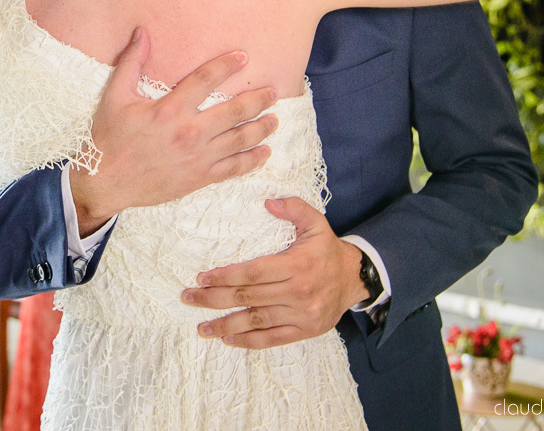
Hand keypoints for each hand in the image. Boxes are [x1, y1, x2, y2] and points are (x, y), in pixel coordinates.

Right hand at [69, 27, 278, 234]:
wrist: (105, 182)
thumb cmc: (109, 138)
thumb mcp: (115, 97)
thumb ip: (131, 63)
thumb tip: (142, 32)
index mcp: (169, 110)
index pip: (205, 80)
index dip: (226, 65)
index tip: (244, 57)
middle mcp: (189, 133)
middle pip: (234, 112)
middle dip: (258, 100)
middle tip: (273, 92)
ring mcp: (197, 157)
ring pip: (240, 140)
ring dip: (261, 128)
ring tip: (275, 119)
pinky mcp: (198, 178)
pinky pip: (233, 168)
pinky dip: (252, 160)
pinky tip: (265, 152)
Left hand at [181, 197, 369, 348]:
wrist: (354, 279)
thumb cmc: (327, 249)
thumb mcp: (316, 222)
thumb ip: (294, 208)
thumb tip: (268, 201)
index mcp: (297, 265)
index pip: (253, 273)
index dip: (225, 276)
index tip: (202, 277)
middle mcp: (298, 292)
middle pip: (248, 297)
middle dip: (214, 298)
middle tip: (189, 297)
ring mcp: (301, 314)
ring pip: (256, 321)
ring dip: (225, 325)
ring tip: (202, 326)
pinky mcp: (304, 330)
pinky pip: (272, 339)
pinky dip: (248, 341)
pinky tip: (228, 339)